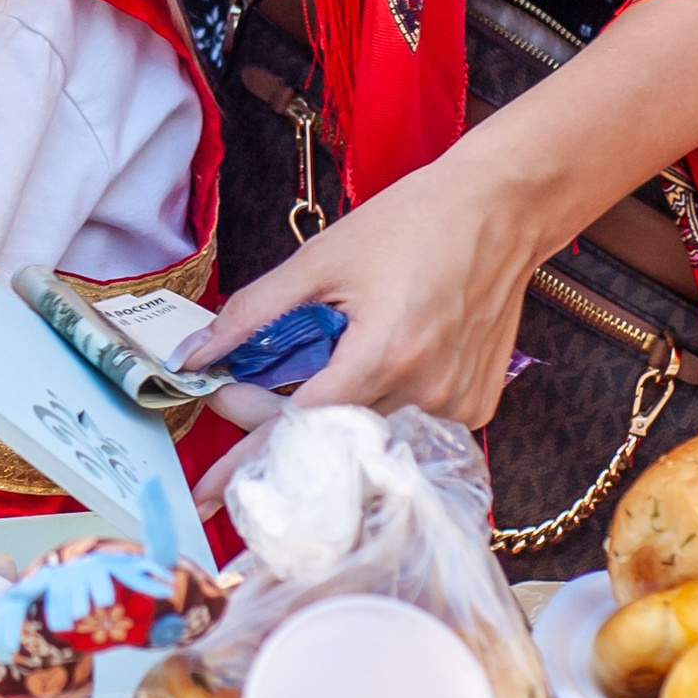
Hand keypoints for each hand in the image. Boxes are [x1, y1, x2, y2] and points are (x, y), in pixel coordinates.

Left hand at [173, 148, 544, 510]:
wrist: (501, 210)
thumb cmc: (416, 223)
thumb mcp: (320, 259)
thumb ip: (253, 312)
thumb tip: (197, 353)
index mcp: (385, 353)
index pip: (299, 428)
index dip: (246, 455)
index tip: (208, 487)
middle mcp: (427, 391)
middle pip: (331, 442)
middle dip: (274, 435)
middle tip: (236, 407)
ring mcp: (457, 404)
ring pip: (369, 440)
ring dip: (327, 420)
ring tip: (310, 368)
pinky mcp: (476, 406)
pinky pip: (407, 429)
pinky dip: (373, 410)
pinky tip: (367, 368)